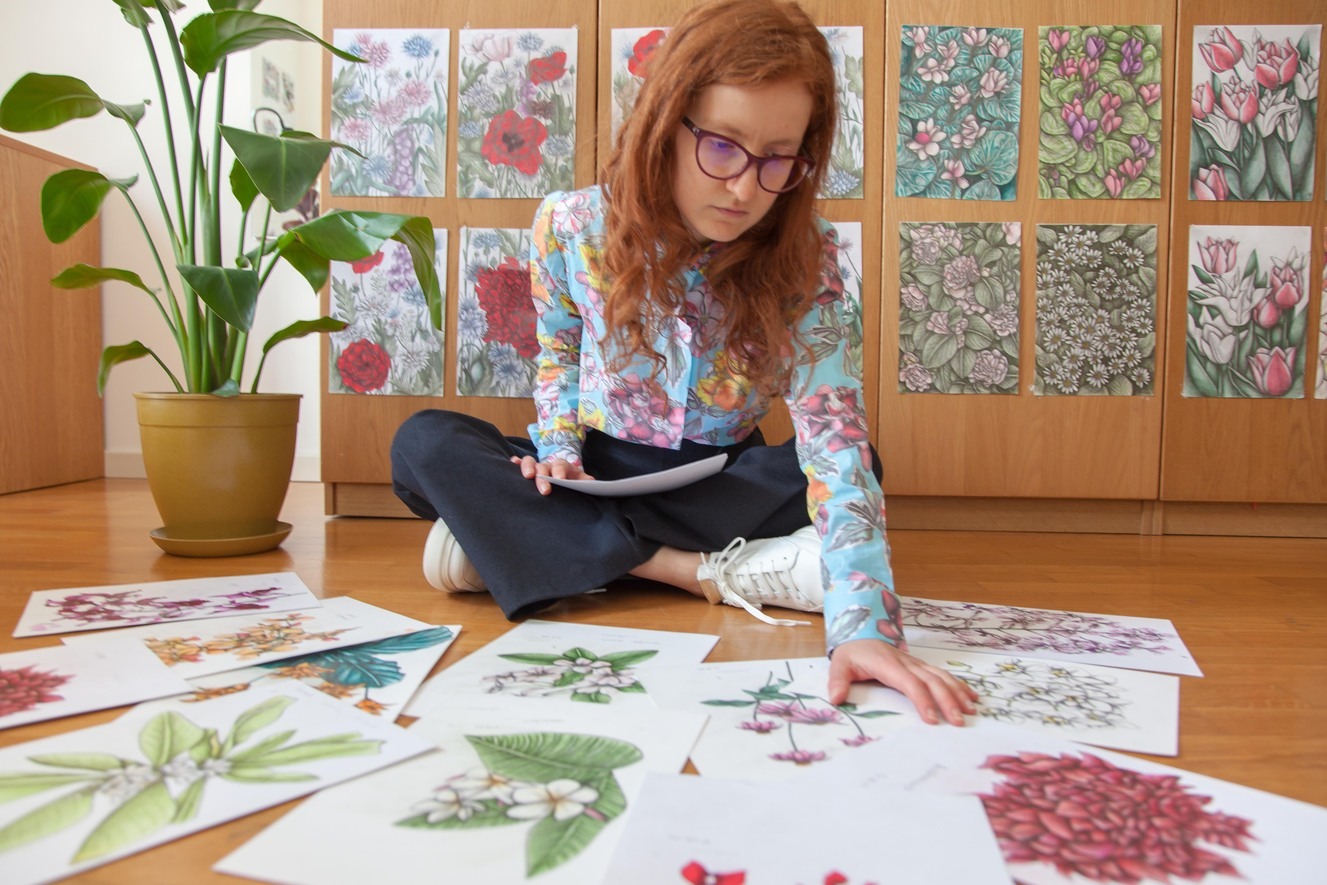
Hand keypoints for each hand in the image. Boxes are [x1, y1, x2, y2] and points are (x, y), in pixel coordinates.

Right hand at [511, 455, 594, 495]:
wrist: (565, 482)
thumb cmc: (572, 484)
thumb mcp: (580, 482)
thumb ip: (585, 482)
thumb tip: (591, 482)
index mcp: (562, 466)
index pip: (560, 465)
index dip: (560, 471)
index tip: (560, 480)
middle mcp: (548, 465)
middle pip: (544, 466)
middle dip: (544, 477)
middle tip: (545, 490)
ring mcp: (537, 467)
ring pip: (530, 462)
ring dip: (528, 468)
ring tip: (528, 476)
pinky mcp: (528, 470)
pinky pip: (520, 464)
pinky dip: (516, 463)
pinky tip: (512, 463)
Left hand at [827, 638, 978, 725]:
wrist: (860, 631)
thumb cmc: (852, 652)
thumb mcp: (840, 664)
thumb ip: (838, 681)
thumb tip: (836, 698)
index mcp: (888, 665)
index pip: (910, 683)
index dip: (922, 700)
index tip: (932, 719)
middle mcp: (907, 663)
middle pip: (932, 681)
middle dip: (948, 701)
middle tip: (959, 721)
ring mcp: (916, 664)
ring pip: (941, 676)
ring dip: (958, 693)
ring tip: (971, 710)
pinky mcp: (921, 666)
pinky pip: (943, 674)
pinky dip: (958, 685)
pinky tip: (971, 697)